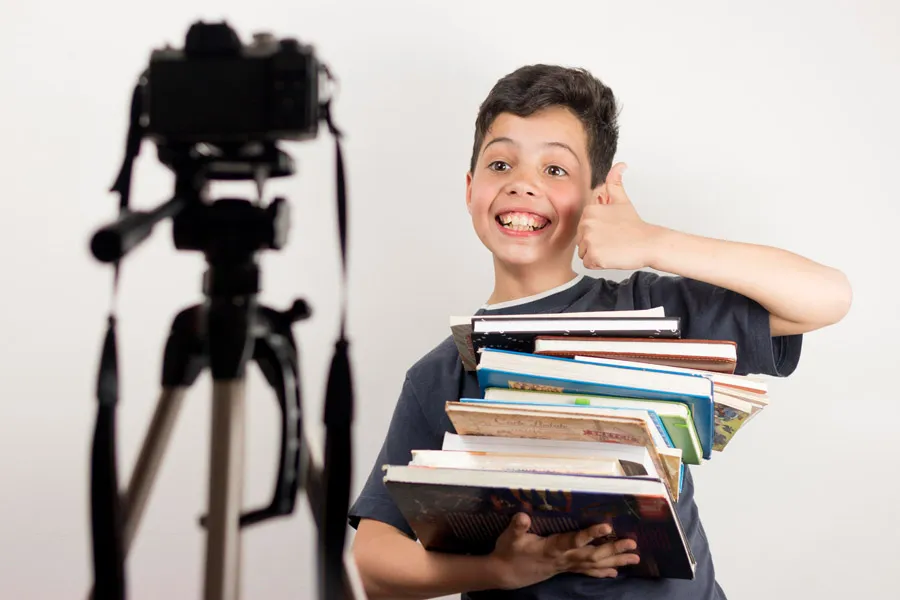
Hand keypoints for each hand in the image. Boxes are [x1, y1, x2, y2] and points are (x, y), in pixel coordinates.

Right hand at [488, 512, 639, 589]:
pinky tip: (615, 572)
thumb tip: (522, 515)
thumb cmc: (508, 552)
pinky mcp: (565, 570)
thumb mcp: (510, 537)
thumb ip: (517, 527)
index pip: (574, 541)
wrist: (506, 574)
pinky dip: (603, 572)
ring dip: (615, 562)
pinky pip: (588, 572)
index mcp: (552, 548)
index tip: (607, 526)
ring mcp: (566, 566)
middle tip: (632, 544)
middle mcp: (563, 559)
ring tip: (634, 558)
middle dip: (613, 550)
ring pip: (595, 565)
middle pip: (592, 556)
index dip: (591, 534)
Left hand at [577, 162, 663, 270]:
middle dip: (595, 243)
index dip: (597, 232)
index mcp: (589, 211)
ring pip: (583, 252)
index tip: (611, 230)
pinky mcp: (594, 256)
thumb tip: (620, 165)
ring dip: (596, 254)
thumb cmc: (634, 225)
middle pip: (581, 241)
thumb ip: (615, 182)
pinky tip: (611, 256)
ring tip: (612, 247)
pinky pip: (588, 263)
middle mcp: (586, 224)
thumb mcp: (622, 200)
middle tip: (613, 239)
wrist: (648, 243)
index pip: (583, 228)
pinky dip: (598, 263)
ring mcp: (589, 240)